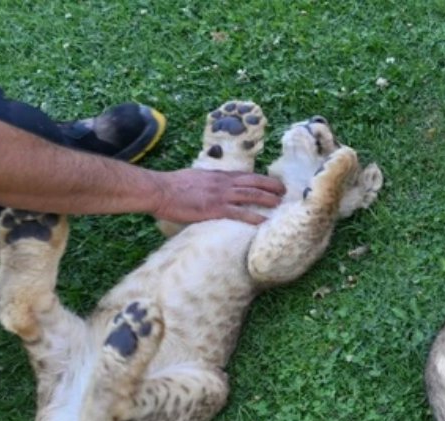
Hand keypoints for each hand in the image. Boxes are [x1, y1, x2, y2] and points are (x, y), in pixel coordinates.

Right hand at [149, 169, 285, 225]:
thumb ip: (207, 183)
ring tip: (280, 204)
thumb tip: (211, 189)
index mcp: (217, 175)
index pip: (244, 175)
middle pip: (253, 182)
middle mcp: (222, 182)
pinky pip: (239, 213)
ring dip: (268, 199)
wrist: (160, 190)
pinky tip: (264, 222)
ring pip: (251, 195)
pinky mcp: (214, 208)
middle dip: (271, 186)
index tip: (272, 182)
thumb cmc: (172, 186)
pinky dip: (253, 217)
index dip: (260, 179)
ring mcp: (220, 195)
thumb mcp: (194, 178)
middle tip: (284, 191)